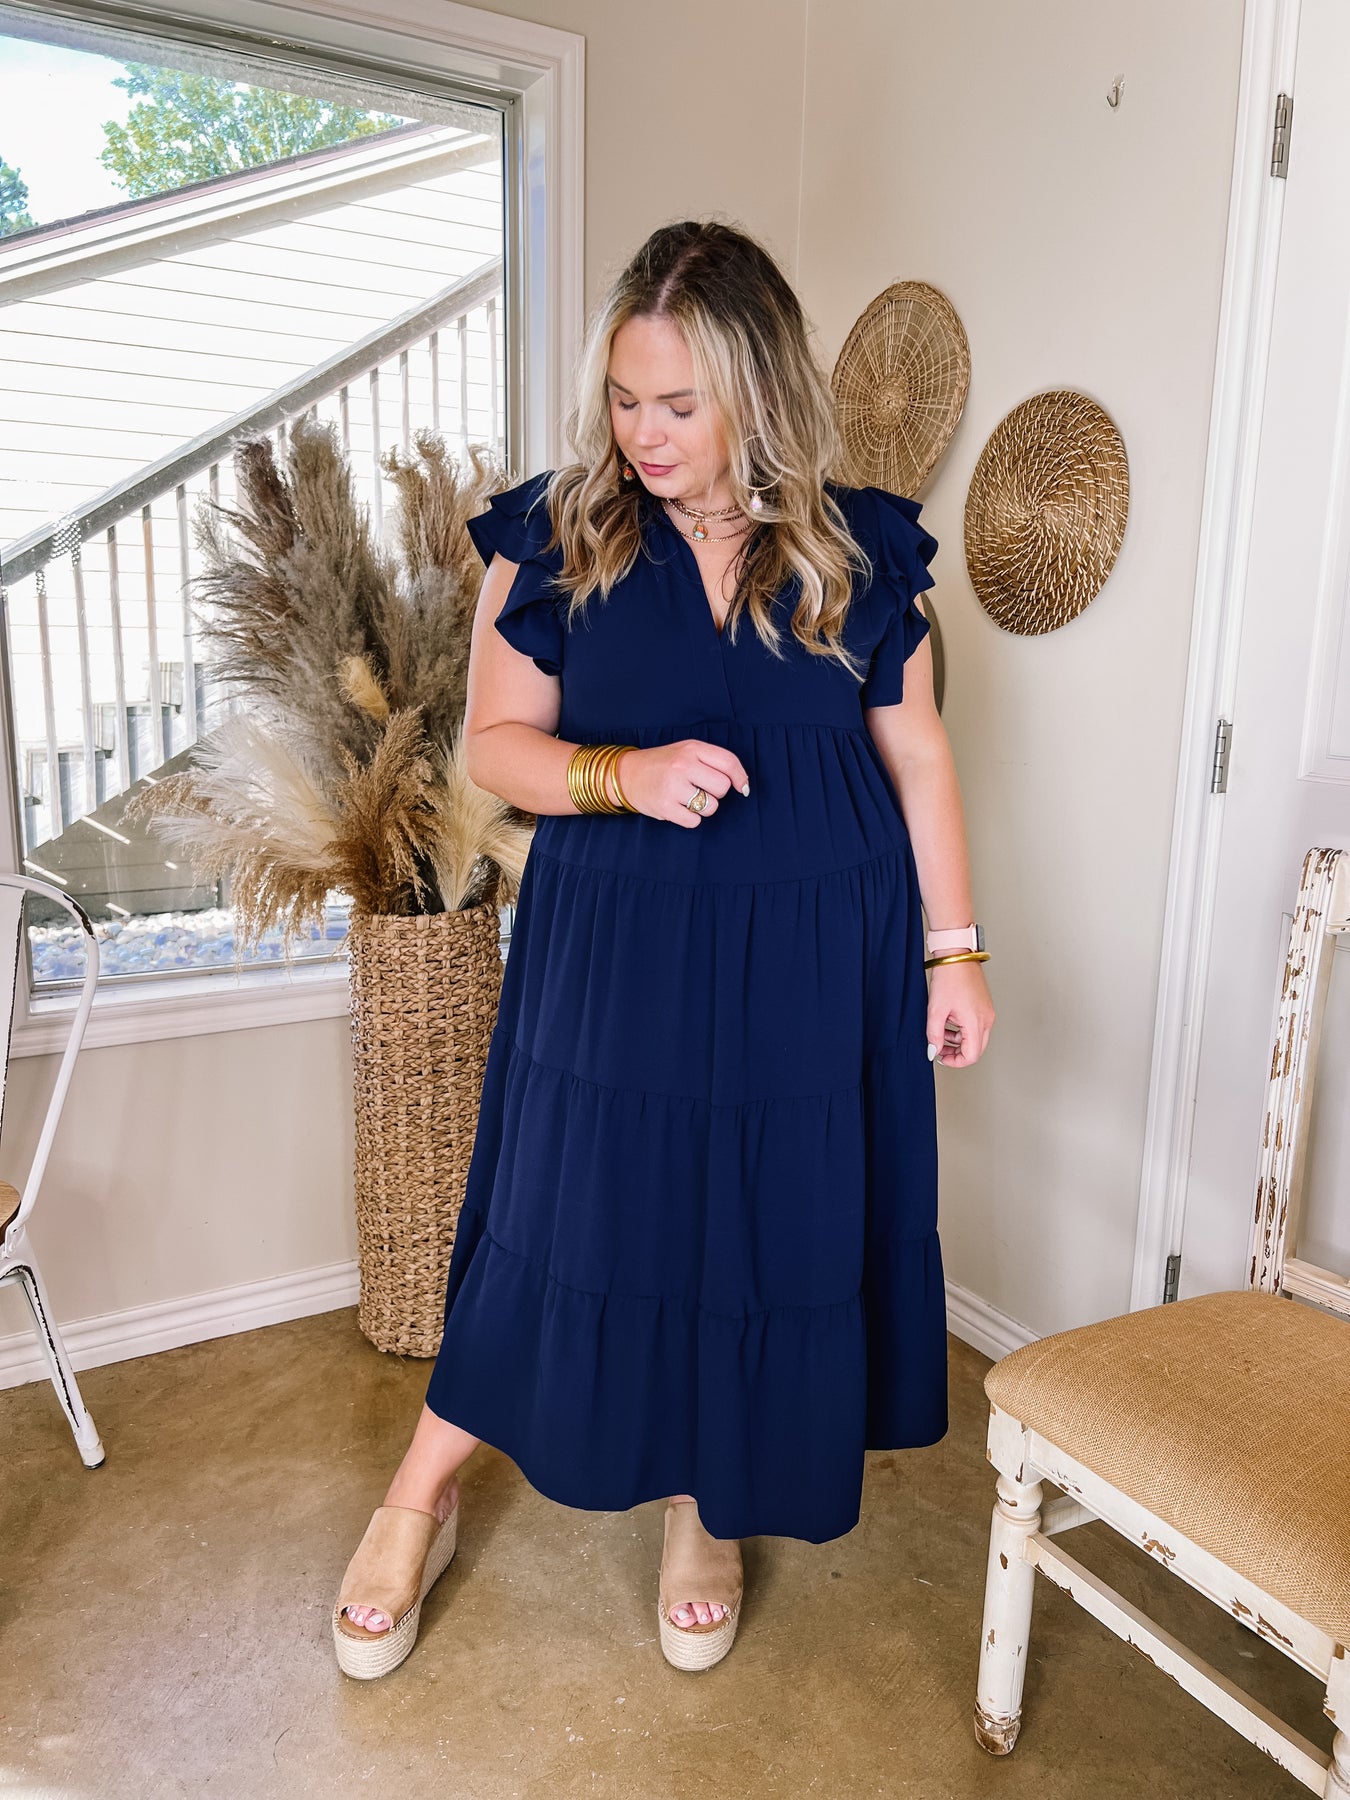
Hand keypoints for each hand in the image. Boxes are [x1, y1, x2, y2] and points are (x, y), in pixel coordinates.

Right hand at [613, 740, 751, 828]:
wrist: (627, 774)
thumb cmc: (664, 764)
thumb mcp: (687, 752)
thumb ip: (714, 762)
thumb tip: (744, 785)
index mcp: (691, 748)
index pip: (728, 762)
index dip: (740, 777)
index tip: (742, 787)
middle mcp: (683, 765)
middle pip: (723, 787)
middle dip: (716, 792)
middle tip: (700, 789)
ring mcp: (673, 786)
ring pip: (711, 806)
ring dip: (704, 807)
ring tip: (687, 798)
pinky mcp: (665, 807)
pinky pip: (695, 821)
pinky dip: (690, 819)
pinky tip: (678, 808)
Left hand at [926, 962, 993, 1067]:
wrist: (957, 957)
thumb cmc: (949, 977)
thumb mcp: (936, 1010)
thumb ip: (934, 1035)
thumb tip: (934, 1050)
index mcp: (976, 1022)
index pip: (971, 1055)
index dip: (955, 1061)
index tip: (942, 1057)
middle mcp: (987, 1019)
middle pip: (976, 1049)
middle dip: (957, 1052)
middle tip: (940, 1047)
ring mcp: (988, 1013)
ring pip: (976, 1038)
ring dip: (958, 1040)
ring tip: (942, 1030)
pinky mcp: (985, 1007)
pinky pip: (977, 1026)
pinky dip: (963, 1029)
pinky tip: (949, 1021)